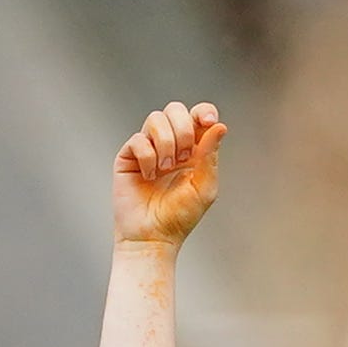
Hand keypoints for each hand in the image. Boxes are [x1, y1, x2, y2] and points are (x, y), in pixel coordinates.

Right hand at [114, 102, 223, 248]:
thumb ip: (210, 155)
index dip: (204, 111)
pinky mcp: (128, 156)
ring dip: (166, 143)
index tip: (209, 121)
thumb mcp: (204, 187)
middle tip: (183, 156)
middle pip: (175, 109)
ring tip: (166, 168)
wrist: (152, 237)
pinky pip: (138, 139)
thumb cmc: (179, 217)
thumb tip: (219, 126)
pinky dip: (148, 156)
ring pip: (155, 119)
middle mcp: (170, 144)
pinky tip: (149, 176)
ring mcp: (148, 148)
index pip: (197, 115)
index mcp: (192, 149)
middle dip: (183, 128)